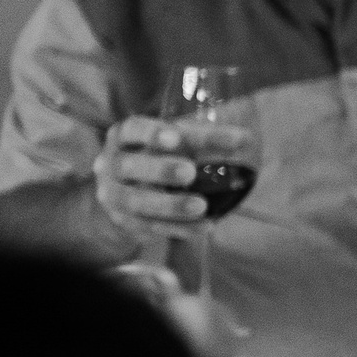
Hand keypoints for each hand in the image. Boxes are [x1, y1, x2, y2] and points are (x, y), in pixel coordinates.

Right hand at [92, 116, 250, 243]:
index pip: (132, 130)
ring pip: (136, 200)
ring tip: (201, 206)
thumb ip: (202, 139)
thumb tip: (245, 139)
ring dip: (170, 204)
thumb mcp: (174, 143)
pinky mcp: (124, 220)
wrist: (125, 192)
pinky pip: (150, 226)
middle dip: (160, 169)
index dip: (151, 133)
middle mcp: (111, 163)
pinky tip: (205, 226)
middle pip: (128, 166)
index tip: (176, 138)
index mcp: (123, 137)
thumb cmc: (157, 156)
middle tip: (190, 172)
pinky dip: (179, 227)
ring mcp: (113, 194)